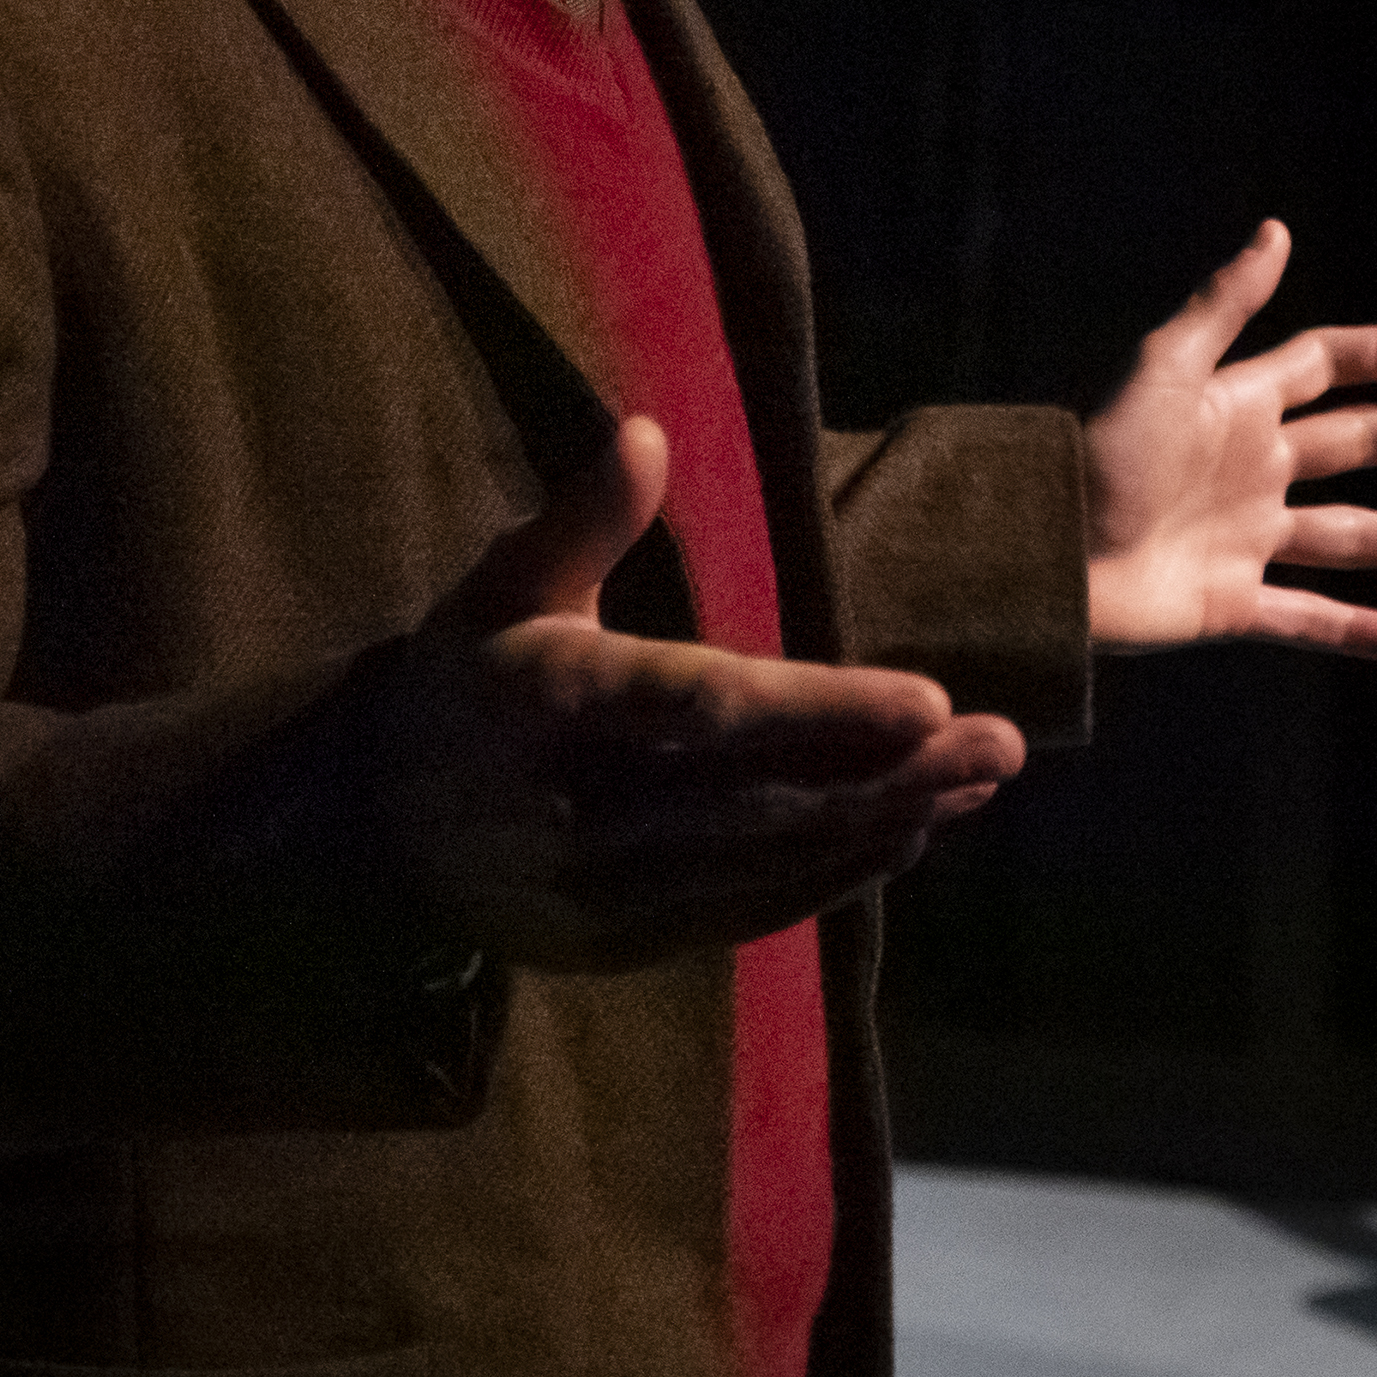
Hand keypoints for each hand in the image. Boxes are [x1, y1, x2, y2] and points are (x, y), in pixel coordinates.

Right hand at [373, 418, 1024, 969]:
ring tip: (980, 778)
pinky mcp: (619, 944)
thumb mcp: (496, 588)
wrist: (376, 836)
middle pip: (759, 800)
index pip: (702, 709)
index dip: (820, 711)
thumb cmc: (465, 683)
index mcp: (548, 705)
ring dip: (884, 824)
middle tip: (1000, 742)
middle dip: (890, 774)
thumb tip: (646, 431)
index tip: (928, 695)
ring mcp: (600, 893)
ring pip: (766, 864)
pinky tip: (908, 834)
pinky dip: (832, 878)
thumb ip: (579, 523)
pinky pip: (744, 914)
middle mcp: (579, 812)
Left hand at [1085, 220, 1376, 658]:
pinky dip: (1358, 630)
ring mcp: (1246, 539)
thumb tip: (1277, 229)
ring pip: (1352, 535)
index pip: (1327, 366)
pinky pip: (1308, 616)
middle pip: (1360, 445)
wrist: (1045, 557)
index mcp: (1238, 407)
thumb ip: (1224, 305)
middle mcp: (1252, 469)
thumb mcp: (1164, 370)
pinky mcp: (1230, 603)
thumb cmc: (1098, 457)